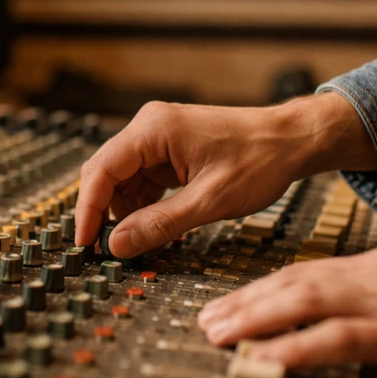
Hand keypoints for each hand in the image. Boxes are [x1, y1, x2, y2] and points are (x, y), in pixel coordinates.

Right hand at [74, 92, 376, 257]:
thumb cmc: (260, 160)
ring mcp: (159, 137)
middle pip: (106, 173)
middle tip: (103, 251)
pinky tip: (155, 228)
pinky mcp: (170, 149)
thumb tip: (116, 245)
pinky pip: (143, 180)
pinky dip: (144, 205)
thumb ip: (159, 223)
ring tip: (137, 244)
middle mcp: (150, 126)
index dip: (87, 210)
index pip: (101, 171)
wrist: (293, 140)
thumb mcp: (209, 201)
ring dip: (125, 212)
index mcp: (154, 129)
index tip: (83, 244)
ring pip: (123, 179)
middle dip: (102, 212)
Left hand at [197, 248, 376, 377]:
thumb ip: (375, 298)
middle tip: (205, 320)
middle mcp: (376, 276)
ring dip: (257, 318)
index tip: (225, 304)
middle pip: (293, 282)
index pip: (303, 272)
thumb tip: (333, 314)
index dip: (258, 288)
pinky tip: (270, 359)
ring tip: (220, 335)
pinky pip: (343, 338)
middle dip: (244, 301)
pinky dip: (300, 347)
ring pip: (307, 301)